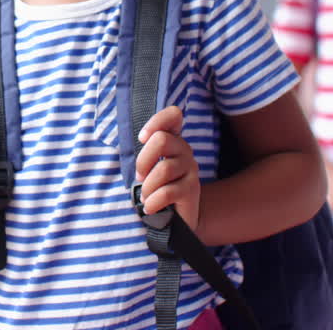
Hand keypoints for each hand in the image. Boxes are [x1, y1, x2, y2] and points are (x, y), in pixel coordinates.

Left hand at [134, 106, 200, 230]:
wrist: (175, 218)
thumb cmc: (156, 186)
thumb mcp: (148, 166)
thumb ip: (145, 151)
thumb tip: (140, 141)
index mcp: (173, 139)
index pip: (173, 115)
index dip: (157, 121)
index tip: (142, 138)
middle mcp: (184, 150)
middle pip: (162, 140)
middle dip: (143, 160)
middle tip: (139, 176)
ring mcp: (191, 169)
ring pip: (163, 169)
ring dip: (147, 186)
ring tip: (145, 195)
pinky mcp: (192, 189)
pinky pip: (167, 192)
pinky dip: (153, 202)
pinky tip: (150, 207)